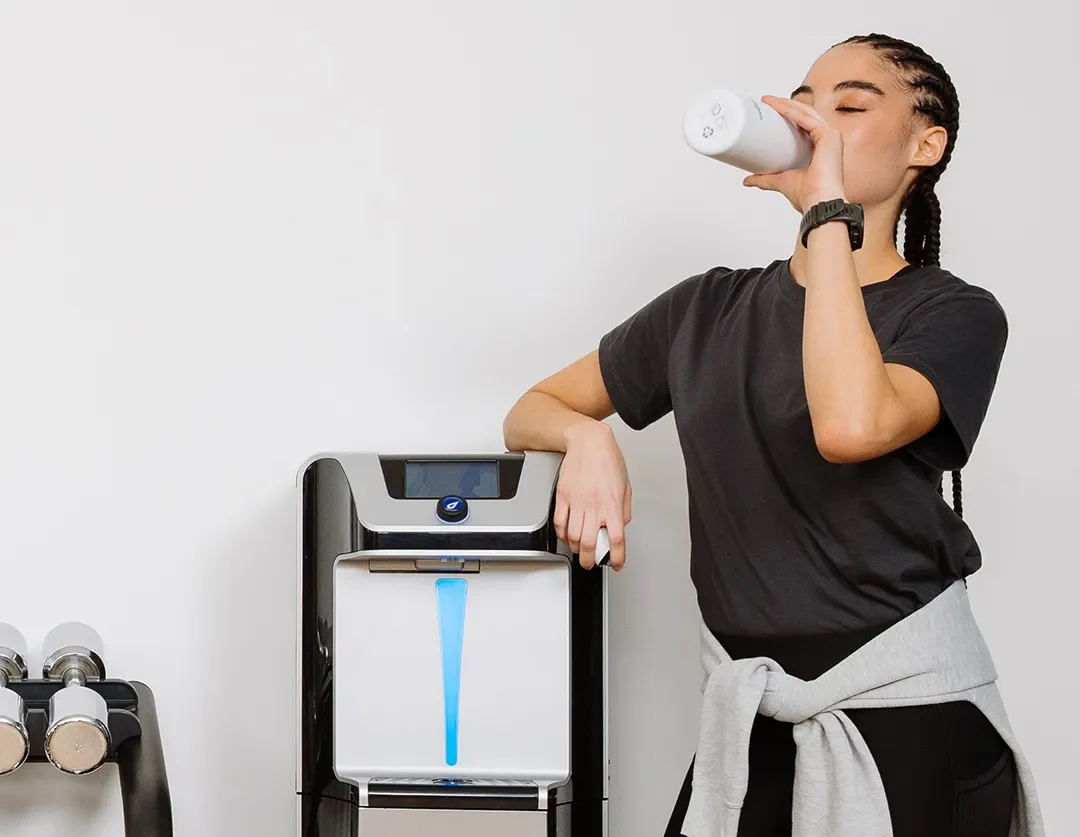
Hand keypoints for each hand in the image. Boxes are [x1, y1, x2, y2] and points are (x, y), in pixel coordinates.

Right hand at [554, 421, 631, 570]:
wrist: (588, 441)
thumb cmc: (608, 459)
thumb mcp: (625, 486)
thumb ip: (624, 510)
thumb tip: (621, 526)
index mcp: (612, 504)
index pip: (616, 539)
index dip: (617, 557)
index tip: (616, 563)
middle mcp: (594, 505)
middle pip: (589, 543)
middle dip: (589, 560)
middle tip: (590, 562)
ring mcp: (576, 501)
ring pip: (572, 536)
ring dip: (575, 548)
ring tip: (579, 550)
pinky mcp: (563, 496)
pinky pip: (559, 522)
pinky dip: (562, 534)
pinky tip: (567, 535)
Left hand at [743, 95, 846, 213]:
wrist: (817, 203)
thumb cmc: (808, 196)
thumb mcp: (781, 181)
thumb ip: (765, 179)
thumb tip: (747, 180)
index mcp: (821, 148)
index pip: (805, 124)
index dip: (789, 115)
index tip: (771, 111)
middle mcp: (829, 140)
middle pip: (805, 115)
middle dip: (786, 106)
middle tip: (767, 102)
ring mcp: (831, 136)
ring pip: (806, 113)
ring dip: (787, 104)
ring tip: (769, 101)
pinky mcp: (829, 136)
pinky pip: (808, 119)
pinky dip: (793, 111)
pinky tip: (779, 106)